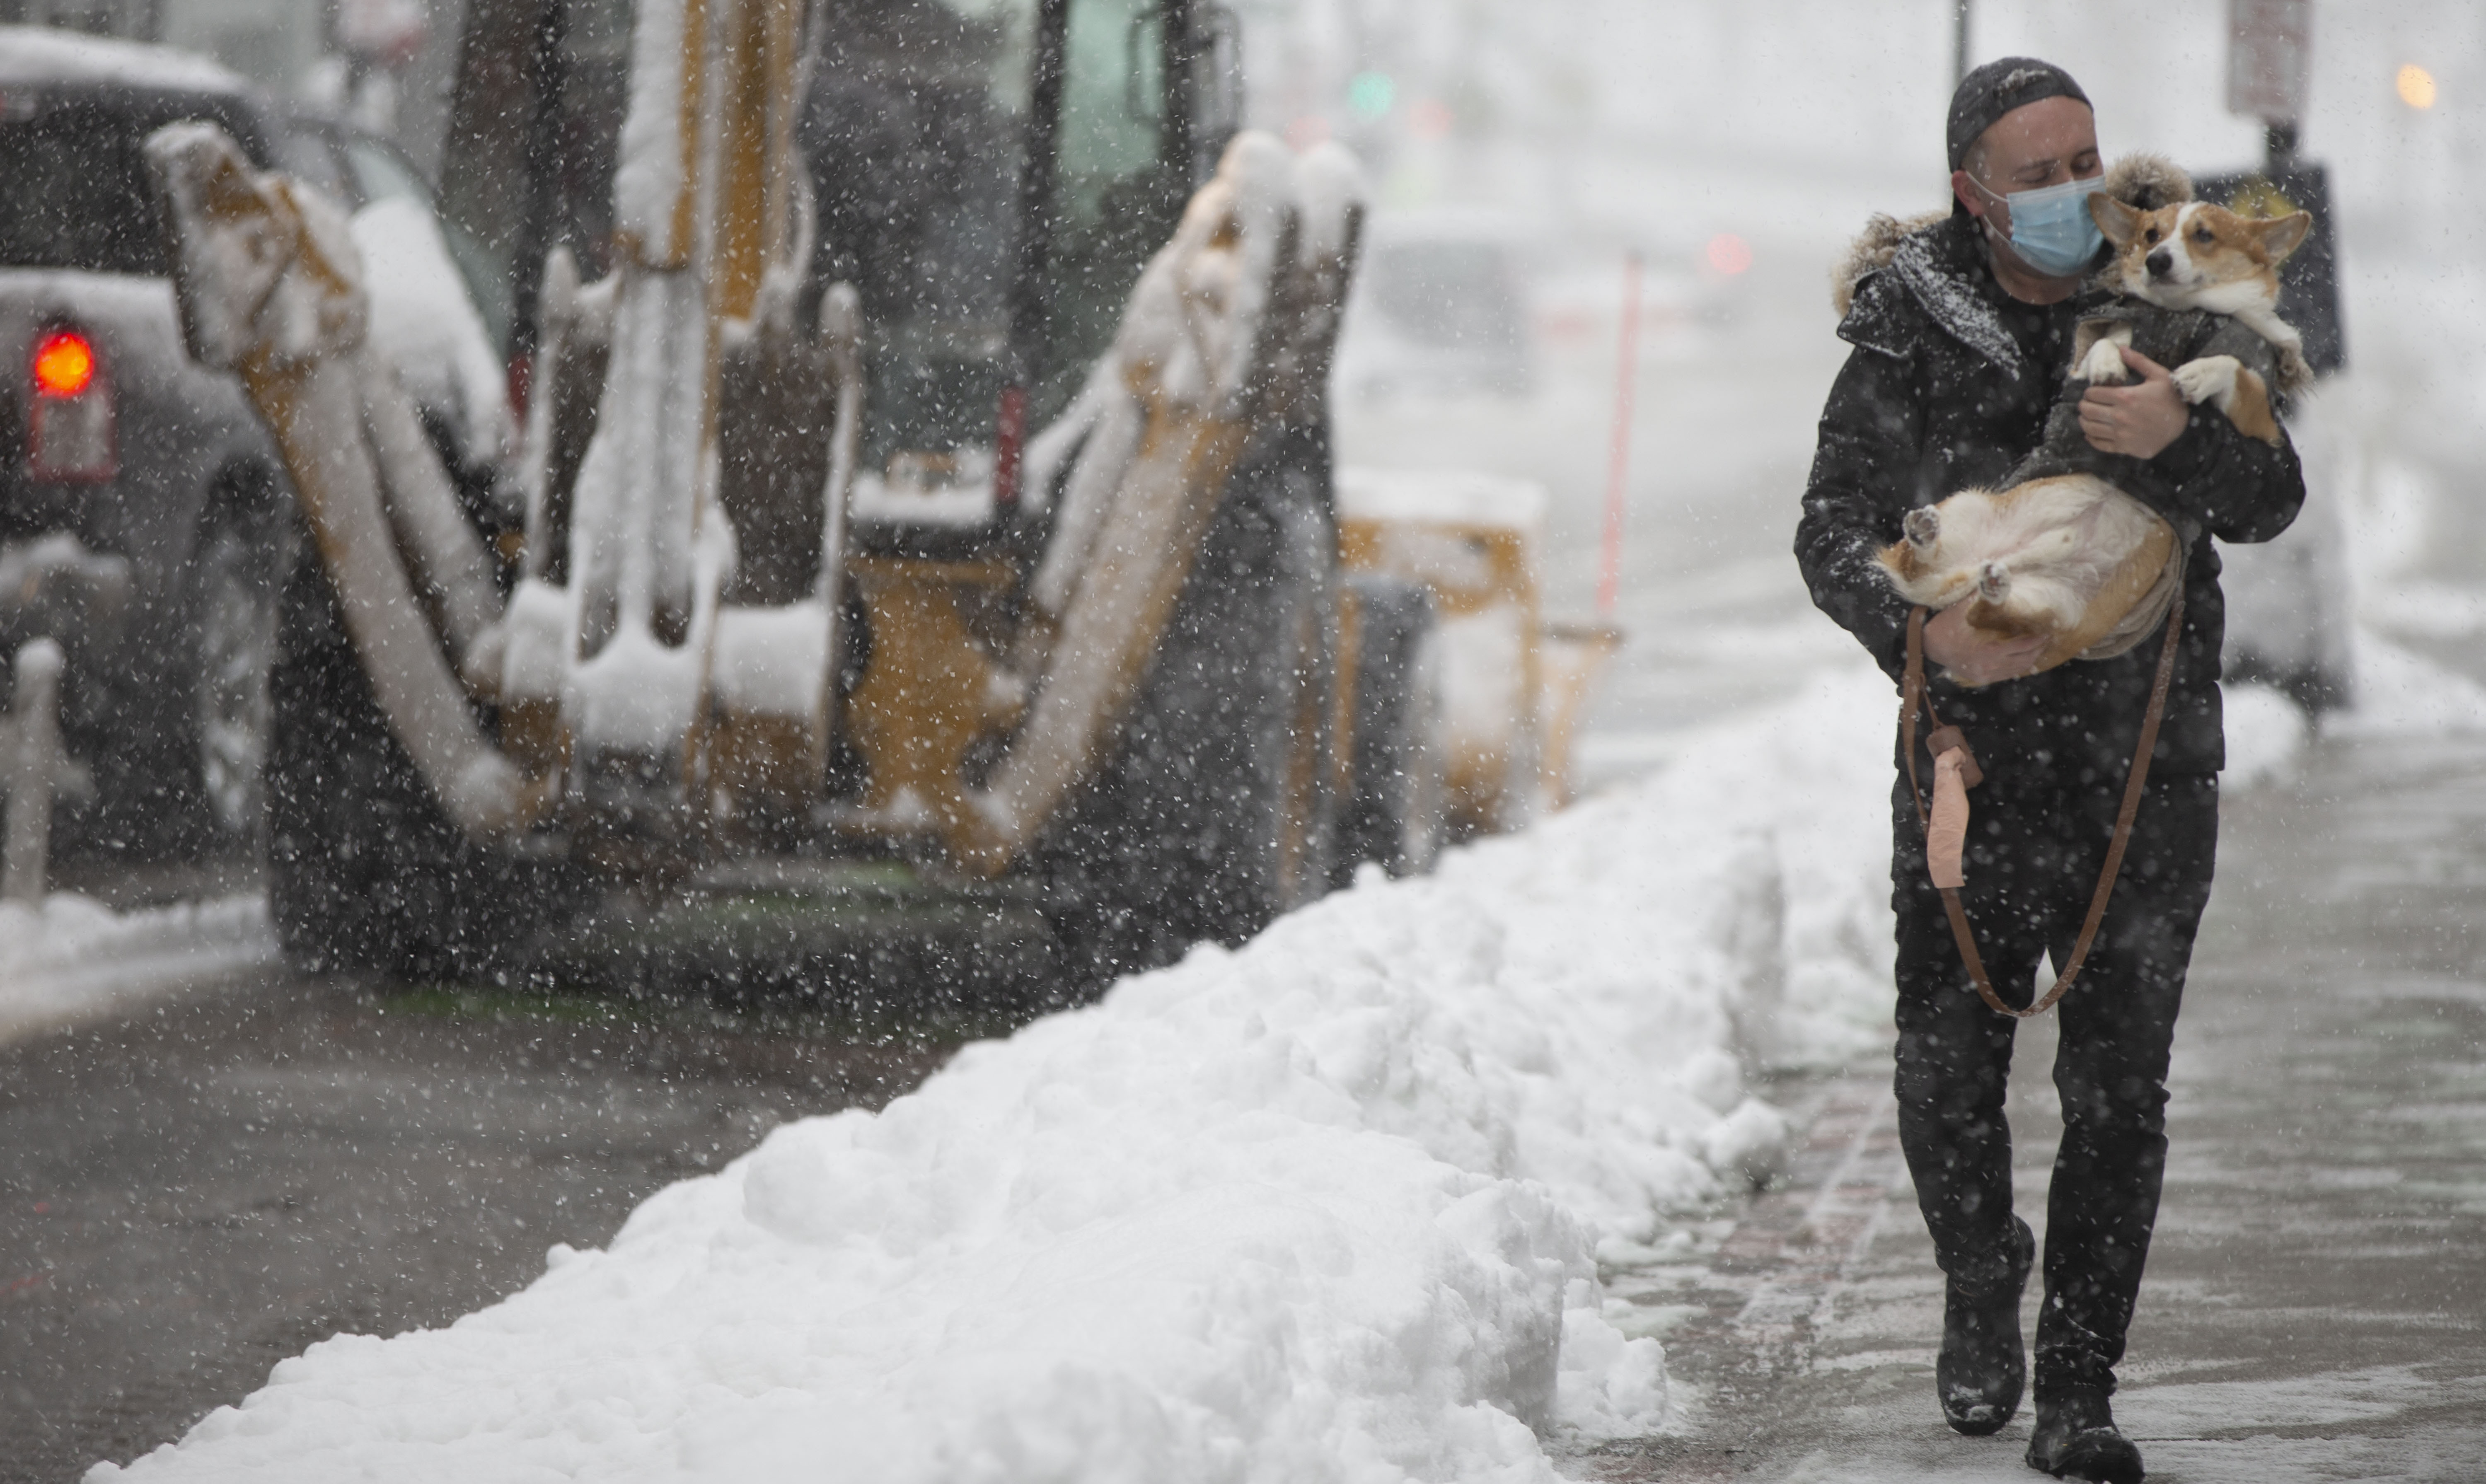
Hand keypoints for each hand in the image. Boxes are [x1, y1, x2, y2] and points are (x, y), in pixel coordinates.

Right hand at [1923, 602, 2046, 685]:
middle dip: (2038, 649)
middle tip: (2045, 639)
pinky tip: (2021, 658)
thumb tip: (2000, 575)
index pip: (2023, 646)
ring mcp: (1987, 674)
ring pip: (2017, 669)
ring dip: (2030, 659)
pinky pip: (2006, 675)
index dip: (2038, 639)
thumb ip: (1987, 596)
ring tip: (2037, 648)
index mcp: (1991, 649)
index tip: (2046, 632)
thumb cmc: (1948, 625)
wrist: (1928, 645)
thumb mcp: (1967, 608)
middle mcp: (1991, 665)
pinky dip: (2017, 667)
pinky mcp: (1982, 678)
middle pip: (2025, 660)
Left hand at [2079, 347, 2190, 458]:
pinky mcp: (2124, 447)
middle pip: (2087, 411)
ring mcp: (2121, 433)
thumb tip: (2121, 348)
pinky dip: (2091, 438)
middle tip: (2086, 404)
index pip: (2093, 394)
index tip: (2092, 392)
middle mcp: (2120, 416)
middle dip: (2084, 405)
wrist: (2183, 424)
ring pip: (2090, 428)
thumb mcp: (2158, 375)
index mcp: (2125, 396)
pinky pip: (2099, 444)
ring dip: (2084, 421)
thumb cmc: (2171, 397)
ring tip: (2086, 417)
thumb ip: (2138, 361)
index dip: (2089, 392)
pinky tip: (2091, 433)